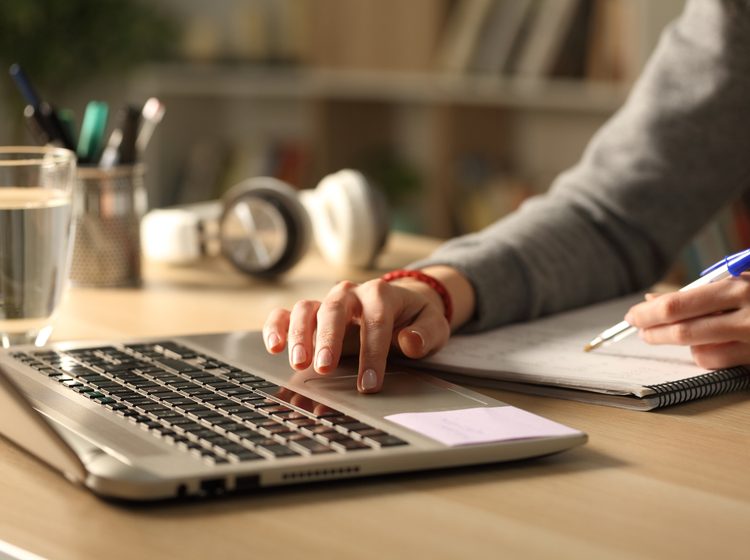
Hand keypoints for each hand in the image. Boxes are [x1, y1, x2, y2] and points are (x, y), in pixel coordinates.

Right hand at [263, 266, 474, 393]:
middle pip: (334, 309)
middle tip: (325, 368)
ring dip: (300, 335)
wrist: (401, 305)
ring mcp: (327, 302)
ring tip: (299, 362)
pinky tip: (274, 347)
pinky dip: (276, 327)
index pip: (375, 321)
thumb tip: (410, 342)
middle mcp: (350, 293)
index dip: (372, 353)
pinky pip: (286, 314)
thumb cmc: (415, 319)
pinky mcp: (311, 314)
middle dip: (328, 339)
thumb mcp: (433, 325)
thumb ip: (426, 333)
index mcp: (381, 294)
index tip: (369, 383)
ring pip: (307, 309)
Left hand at [624, 274, 749, 368]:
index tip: (633, 316)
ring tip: (679, 331)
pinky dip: (705, 353)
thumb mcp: (735, 282)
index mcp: (736, 290)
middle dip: (654, 332)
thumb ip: (695, 293)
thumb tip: (651, 300)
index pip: (677, 306)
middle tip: (641, 331)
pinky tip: (709, 341)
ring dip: (681, 343)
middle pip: (682, 332)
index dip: (648, 313)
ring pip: (697, 352)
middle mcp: (747, 317)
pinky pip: (717, 362)